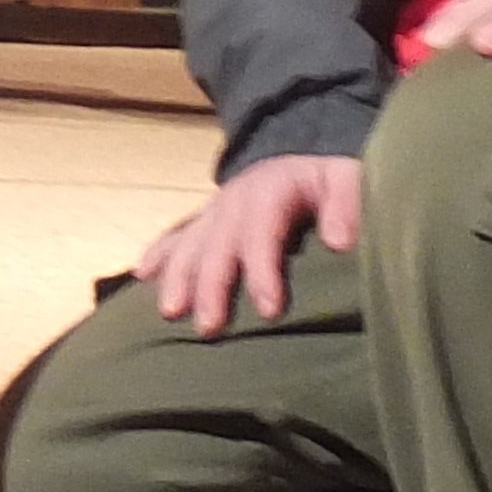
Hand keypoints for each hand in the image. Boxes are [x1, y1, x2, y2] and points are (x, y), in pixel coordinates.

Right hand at [135, 153, 361, 333]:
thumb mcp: (349, 180)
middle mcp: (235, 198)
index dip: (262, 271)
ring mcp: (215, 209)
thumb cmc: (330, 183)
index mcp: (270, 187)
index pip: (261, 231)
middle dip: (210, 286)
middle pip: (217, 243)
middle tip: (208, 327)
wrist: (307, 164)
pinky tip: (142, 274)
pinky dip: (159, 254)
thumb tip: (339, 242)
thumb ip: (348, 205)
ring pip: (189, 242)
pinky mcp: (206, 221)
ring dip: (177, 277)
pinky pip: (176, 236)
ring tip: (170, 312)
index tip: (269, 311)